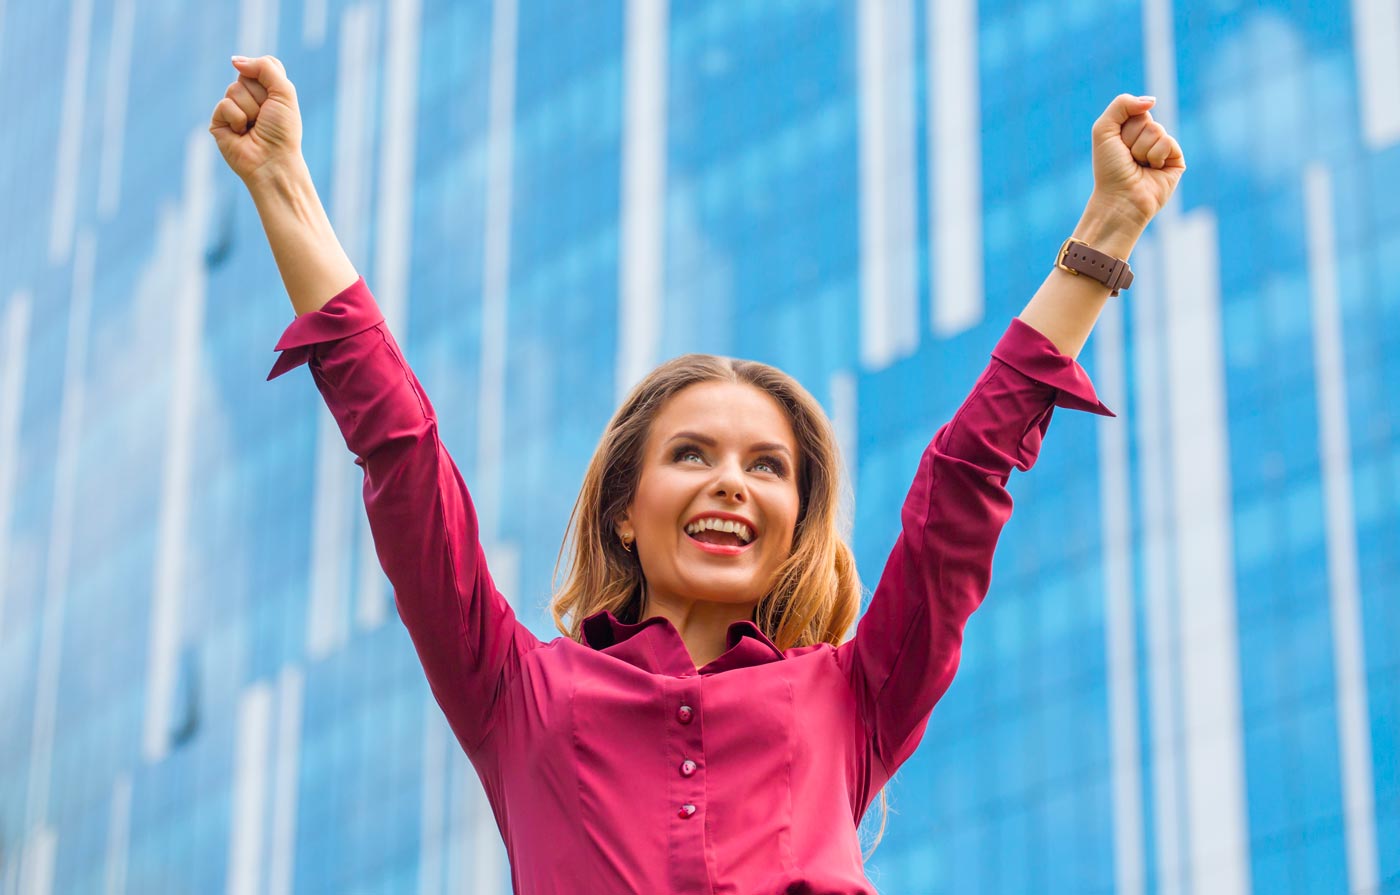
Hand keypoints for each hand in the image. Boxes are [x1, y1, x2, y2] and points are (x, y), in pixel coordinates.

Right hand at [208, 54, 303, 185]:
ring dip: (250, 110)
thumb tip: (234, 60)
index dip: (268, 78)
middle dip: (260, 96)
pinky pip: (224, 105)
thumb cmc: (282, 131)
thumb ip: (266, 67)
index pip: (262, 65)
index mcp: (268, 90)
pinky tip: (242, 133)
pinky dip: (237, 119)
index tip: (276, 98)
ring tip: (254, 127)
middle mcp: (249, 97)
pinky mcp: (218, 121)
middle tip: (266, 117)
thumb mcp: (284, 93)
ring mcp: (232, 108)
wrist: (272, 161)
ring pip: (234, 89)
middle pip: (246, 75)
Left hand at [1089, 94, 1185, 227]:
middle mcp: (1148, 138)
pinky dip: (1156, 156)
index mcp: (1131, 131)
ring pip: (1157, 131)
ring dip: (1142, 150)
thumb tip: (1152, 101)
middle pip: (1146, 120)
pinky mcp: (1176, 160)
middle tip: (1127, 159)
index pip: (1135, 111)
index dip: (1123, 128)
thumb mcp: (1104, 130)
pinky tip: (1152, 170)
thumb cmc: (1109, 169)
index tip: (1117, 147)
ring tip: (1139, 166)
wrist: (1120, 199)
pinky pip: (1168, 142)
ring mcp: (1163, 149)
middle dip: (1132, 139)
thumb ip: (1122, 104)